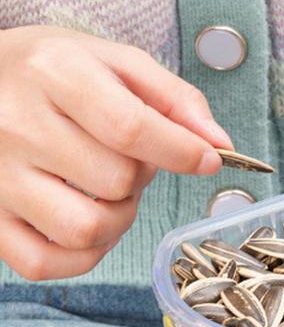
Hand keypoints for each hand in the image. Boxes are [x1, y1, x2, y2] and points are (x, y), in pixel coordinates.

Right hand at [0, 26, 231, 280]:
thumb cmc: (54, 75)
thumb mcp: (116, 63)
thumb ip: (175, 100)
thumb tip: (219, 144)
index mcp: (53, 73)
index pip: (130, 128)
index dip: (182, 152)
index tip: (207, 159)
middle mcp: (15, 124)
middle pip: (115, 182)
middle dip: (141, 178)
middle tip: (128, 160)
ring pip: (84, 229)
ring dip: (116, 220)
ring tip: (106, 192)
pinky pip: (44, 262)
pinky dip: (82, 254)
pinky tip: (86, 220)